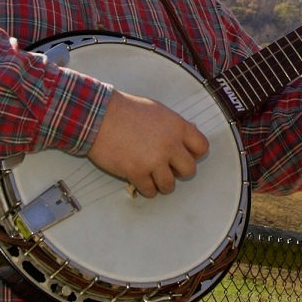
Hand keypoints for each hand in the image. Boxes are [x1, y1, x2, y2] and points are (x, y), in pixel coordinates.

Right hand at [87, 90, 210, 196]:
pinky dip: (146, 188)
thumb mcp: (156, 110)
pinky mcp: (137, 173)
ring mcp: (154, 161)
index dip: (194, 154)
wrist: (99, 116)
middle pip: (189, 170)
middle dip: (179, 171)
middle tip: (168, 167)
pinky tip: (140, 180)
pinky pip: (150, 191)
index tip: (184, 155)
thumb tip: (189, 133)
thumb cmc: (125, 110)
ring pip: (169, 185)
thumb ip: (174, 125)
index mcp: (177, 127)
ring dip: (162, 183)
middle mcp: (170, 145)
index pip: (202, 147)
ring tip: (152, 176)